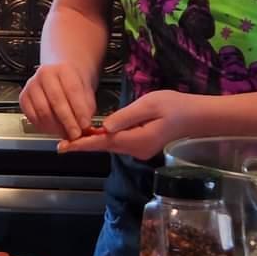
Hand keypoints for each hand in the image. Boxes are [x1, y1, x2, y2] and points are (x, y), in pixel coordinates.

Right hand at [19, 63, 96, 138]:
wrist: (59, 75)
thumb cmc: (73, 83)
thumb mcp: (86, 91)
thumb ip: (87, 108)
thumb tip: (84, 127)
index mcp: (63, 69)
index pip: (72, 90)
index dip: (79, 110)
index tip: (85, 125)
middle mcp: (45, 75)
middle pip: (56, 100)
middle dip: (68, 121)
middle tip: (75, 134)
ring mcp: (32, 85)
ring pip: (43, 110)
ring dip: (56, 126)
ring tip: (65, 133)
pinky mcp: (24, 97)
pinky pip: (32, 116)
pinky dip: (44, 127)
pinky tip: (53, 129)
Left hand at [58, 90, 194, 159]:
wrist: (195, 116)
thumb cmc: (173, 106)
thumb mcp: (148, 105)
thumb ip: (125, 117)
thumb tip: (105, 128)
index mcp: (136, 140)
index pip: (103, 143)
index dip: (82, 144)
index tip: (64, 147)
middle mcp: (136, 150)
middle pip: (105, 146)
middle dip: (84, 143)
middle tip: (61, 143)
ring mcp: (140, 150)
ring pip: (111, 144)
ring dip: (94, 141)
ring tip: (73, 137)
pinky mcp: (142, 146)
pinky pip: (119, 142)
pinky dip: (106, 138)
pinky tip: (95, 133)